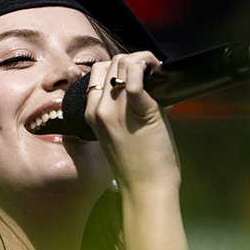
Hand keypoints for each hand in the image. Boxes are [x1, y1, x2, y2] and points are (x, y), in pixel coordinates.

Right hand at [84, 51, 180, 195]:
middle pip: (111, 64)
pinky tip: (157, 72)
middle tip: (152, 69)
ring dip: (142, 60)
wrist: (146, 189)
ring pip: (123, 64)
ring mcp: (117, 111)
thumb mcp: (118, 134)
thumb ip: (124, 109)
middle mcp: (100, 109)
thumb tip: (148, 85)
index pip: (97, 72)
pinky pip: (136, 80)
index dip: (118, 67)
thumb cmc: (138, 165)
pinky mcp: (140, 112)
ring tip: (155, 70)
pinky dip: (146, 69)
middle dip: (133, 60)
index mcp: (92, 114)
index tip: (137, 72)